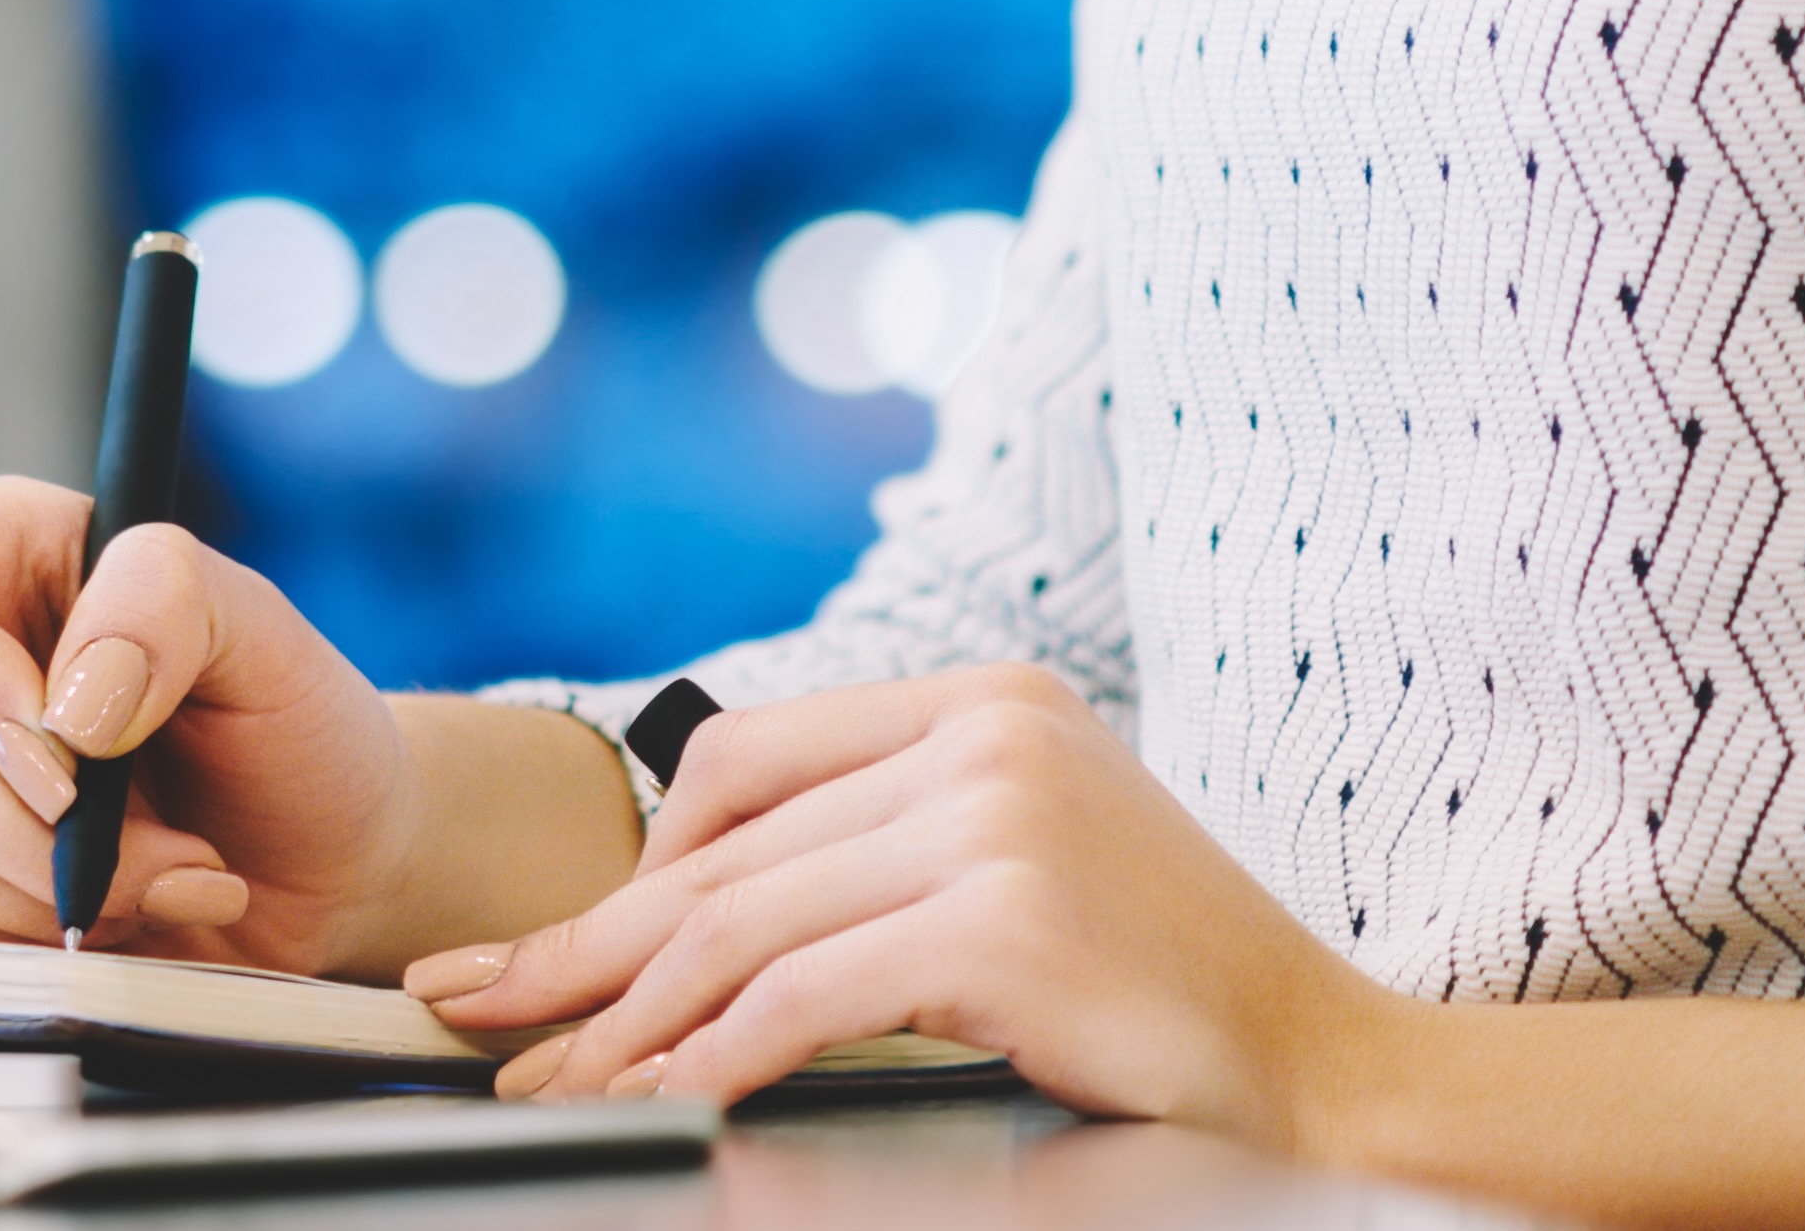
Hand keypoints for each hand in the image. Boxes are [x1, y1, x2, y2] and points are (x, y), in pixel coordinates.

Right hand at [0, 479, 424, 968]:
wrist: (326, 862)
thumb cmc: (291, 723)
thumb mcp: (258, 624)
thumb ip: (161, 601)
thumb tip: (64, 707)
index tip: (66, 733)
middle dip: (52, 824)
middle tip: (173, 837)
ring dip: (69, 889)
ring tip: (169, 872)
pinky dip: (48, 941)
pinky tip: (127, 914)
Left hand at [394, 665, 1397, 1129]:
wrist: (1331, 1073)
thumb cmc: (1167, 993)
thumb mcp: (1018, 869)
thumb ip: (879, 854)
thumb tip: (683, 922)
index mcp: (982, 697)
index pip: (744, 762)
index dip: (630, 866)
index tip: (542, 947)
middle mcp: (984, 735)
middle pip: (720, 853)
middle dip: (580, 949)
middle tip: (473, 1010)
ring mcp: (998, 819)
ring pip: (740, 930)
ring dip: (620, 1028)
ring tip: (543, 1092)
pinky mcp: (1004, 922)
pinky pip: (803, 1000)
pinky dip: (713, 1061)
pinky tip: (662, 1106)